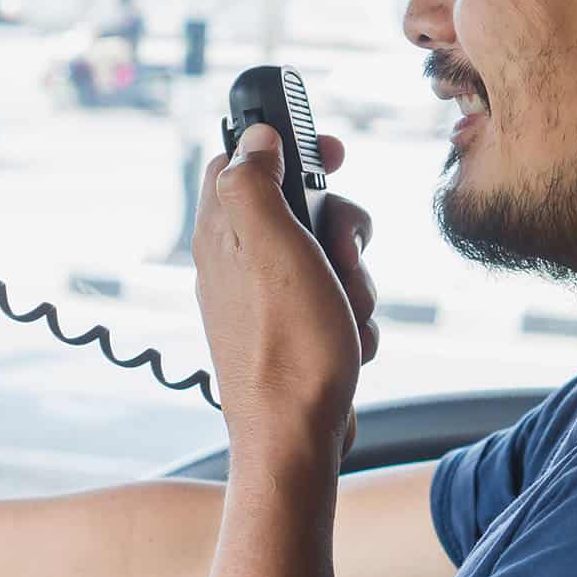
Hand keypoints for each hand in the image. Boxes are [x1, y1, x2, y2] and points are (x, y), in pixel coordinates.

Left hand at [194, 127, 378, 462]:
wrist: (297, 439)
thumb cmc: (288, 348)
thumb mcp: (272, 247)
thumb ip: (255, 183)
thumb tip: (255, 137)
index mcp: (223, 232)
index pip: (243, 156)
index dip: (288, 145)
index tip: (332, 156)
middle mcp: (237, 262)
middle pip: (300, 205)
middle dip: (340, 227)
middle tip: (342, 255)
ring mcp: (266, 298)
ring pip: (327, 255)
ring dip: (353, 278)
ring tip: (345, 311)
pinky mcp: (292, 331)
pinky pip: (334, 301)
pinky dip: (350, 316)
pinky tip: (347, 342)